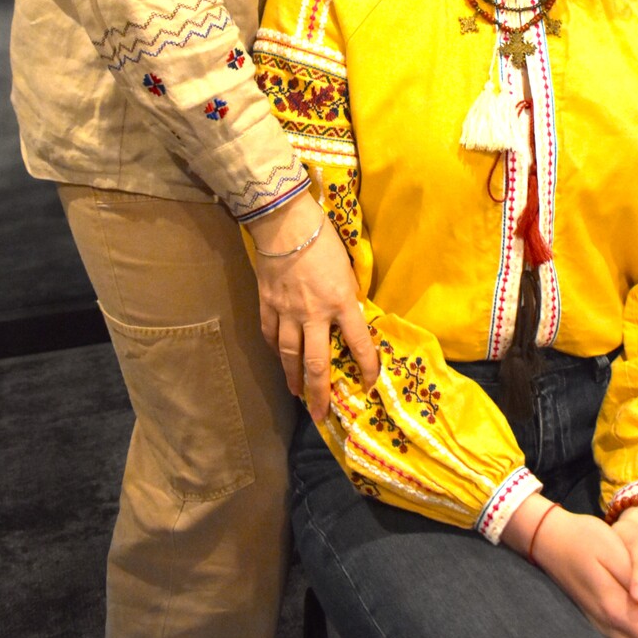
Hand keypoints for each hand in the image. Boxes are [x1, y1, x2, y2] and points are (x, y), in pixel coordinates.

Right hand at [250, 192, 379, 420]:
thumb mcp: (348, 268)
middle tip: (320, 414)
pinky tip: (279, 357)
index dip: (367, 368)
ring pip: (290, 355)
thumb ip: (348, 296)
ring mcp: (287, 311)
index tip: (370, 386)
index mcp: (341, 302)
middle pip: (316, 363)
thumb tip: (350, 316)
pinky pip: (271, 334)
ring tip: (296, 394)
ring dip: (293, 378)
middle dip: (319, 392)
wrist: (286, 223)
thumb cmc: (324, 240)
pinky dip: (275, 349)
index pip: (359, 344)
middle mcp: (314, 314)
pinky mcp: (267, 304)